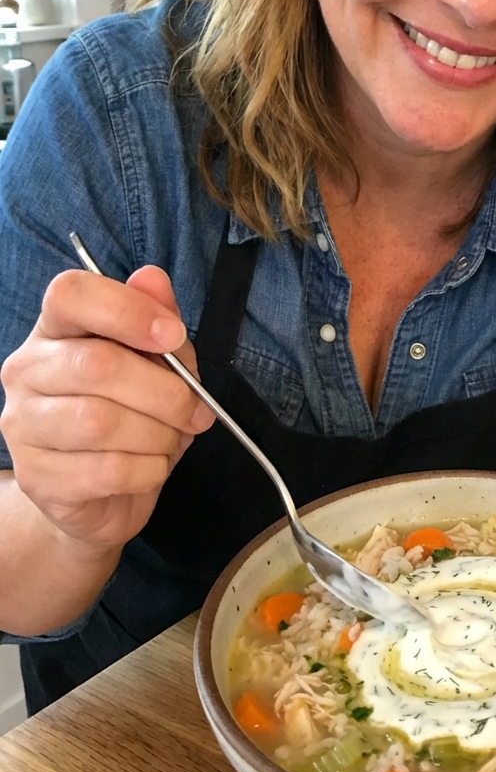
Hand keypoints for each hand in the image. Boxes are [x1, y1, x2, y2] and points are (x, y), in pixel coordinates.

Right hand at [0, 265, 213, 551]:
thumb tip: (152, 278)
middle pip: (97, 364)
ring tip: (171, 440)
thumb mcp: (158, 361)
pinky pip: (106, 470)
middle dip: (165, 392)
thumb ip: (158, 319)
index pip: (70, 294)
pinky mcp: (36, 478)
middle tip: (197, 411)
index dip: (127, 309)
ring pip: (101, 422)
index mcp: (56, 329)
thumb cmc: (133, 414)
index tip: (172, 335)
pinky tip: (152, 467)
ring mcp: (23, 425)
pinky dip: (148, 470)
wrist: (101, 493)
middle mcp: (27, 370)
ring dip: (158, 435)